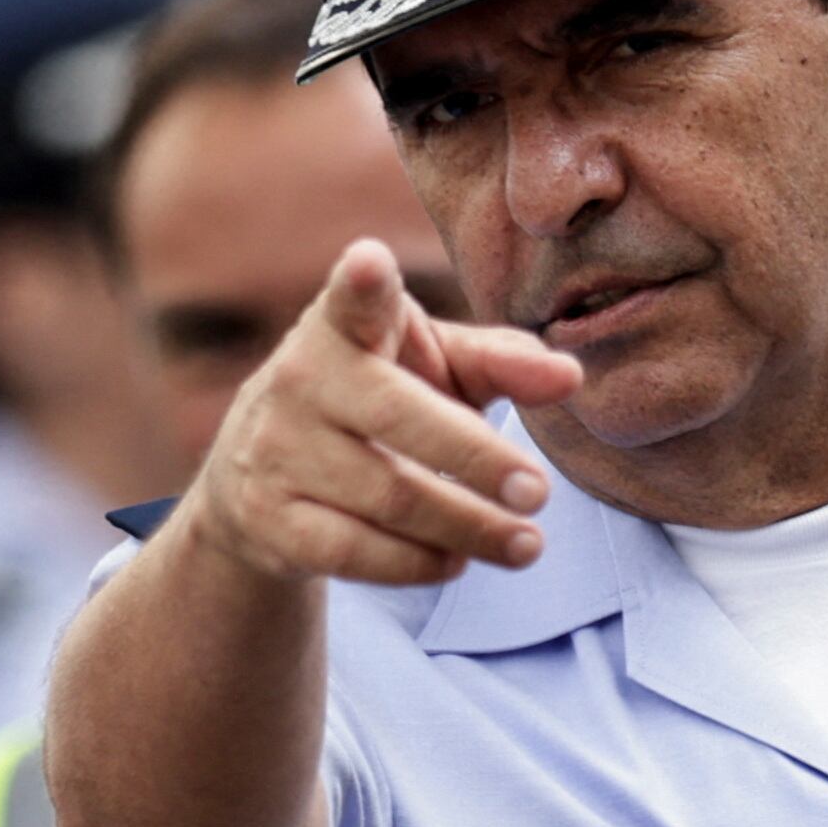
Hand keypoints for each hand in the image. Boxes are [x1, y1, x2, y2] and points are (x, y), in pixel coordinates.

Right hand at [176, 239, 581, 593]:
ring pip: (388, 498)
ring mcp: (276, 451)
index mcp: (343, 326)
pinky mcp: (268, 519)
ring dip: (468, 528)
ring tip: (525, 545)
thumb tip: (570, 377)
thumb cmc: (377, 402)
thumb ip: (501, 364)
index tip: (371, 263)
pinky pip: (354, 552)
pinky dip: (417, 564)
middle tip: (539, 493)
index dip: (361, 283)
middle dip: (477, 459)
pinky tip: (455, 560)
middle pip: (399, 418)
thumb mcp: (434, 369)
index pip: (351, 299)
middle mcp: (300, 378)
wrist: (257, 477)